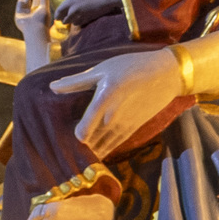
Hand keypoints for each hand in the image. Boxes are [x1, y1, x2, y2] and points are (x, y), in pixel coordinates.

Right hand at [14, 0, 48, 35]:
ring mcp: (26, 16)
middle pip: (33, 6)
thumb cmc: (41, 20)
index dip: (40, 1)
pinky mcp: (18, 16)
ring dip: (26, 1)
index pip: (40, 5)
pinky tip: (21, 1)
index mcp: (40, 14)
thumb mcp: (45, 8)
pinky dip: (19, 3)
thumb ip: (45, 1)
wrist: (33, 29)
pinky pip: (18, 8)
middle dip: (34, 1)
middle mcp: (33, 15)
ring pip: (25, 6)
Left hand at [50, 45, 189, 157]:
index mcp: (104, 99)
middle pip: (88, 144)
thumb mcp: (103, 69)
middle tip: (61, 148)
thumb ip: (76, 82)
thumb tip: (52, 86)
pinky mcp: (131, 129)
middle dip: (75, 148)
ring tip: (74, 153)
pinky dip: (100, 151)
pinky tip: (90, 152)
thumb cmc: (132, 66)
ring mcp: (124, 126)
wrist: (166, 74)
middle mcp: (113, 117)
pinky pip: (111, 147)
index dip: (70, 138)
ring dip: (87, 152)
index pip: (82, 132)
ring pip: (100, 149)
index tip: (60, 134)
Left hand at [57, 0, 118, 20]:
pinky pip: (84, 23)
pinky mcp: (91, 18)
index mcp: (69, 2)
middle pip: (66, 19)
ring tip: (73, 21)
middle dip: (63, 20)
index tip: (57, 16)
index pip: (59, 11)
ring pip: (75, 22)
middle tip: (62, 20)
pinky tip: (83, 20)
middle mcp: (74, 11)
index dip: (57, 14)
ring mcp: (83, 16)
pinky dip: (82, 22)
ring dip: (73, 22)